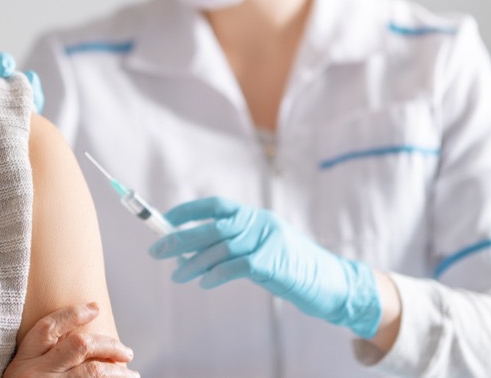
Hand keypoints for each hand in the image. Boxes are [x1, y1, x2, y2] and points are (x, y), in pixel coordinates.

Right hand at [3, 303, 137, 377]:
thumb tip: (87, 342)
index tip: (96, 307)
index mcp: (25, 359)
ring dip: (119, 371)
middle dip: (109, 344)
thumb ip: (45, 355)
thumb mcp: (23, 372)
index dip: (74, 314)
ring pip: (93, 371)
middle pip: (79, 346)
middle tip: (127, 352)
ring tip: (132, 374)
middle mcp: (37, 374)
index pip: (48, 327)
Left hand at [148, 196, 381, 339]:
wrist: (334, 285)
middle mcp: (261, 223)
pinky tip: (203, 282)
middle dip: (180, 237)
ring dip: (193, 262)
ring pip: (220, 248)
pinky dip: (216, 273)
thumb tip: (194, 251)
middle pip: (212, 227)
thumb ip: (236, 247)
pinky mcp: (274, 263)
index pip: (217, 206)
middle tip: (156, 249)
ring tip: (177, 274)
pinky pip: (236, 266)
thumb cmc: (295, 271)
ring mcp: (269, 242)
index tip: (165, 220)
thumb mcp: (265, 251)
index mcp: (257, 217)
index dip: (189, 211)